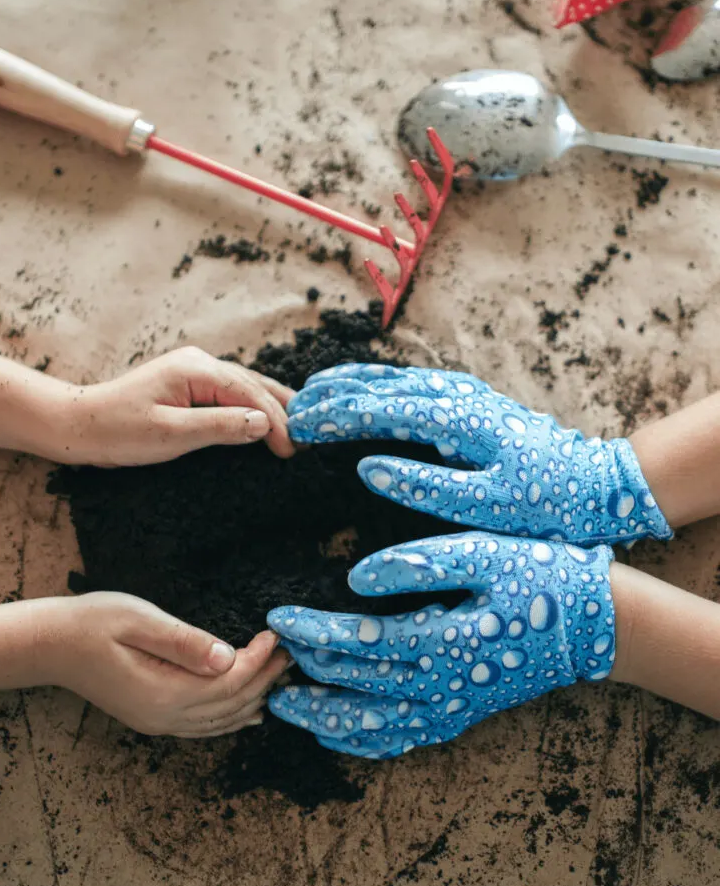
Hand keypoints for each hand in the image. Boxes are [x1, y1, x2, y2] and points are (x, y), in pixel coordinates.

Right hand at [29, 593, 289, 736]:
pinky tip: (248, 710)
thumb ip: (185, 642)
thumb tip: (228, 658)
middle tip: (290, 653)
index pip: (228, 683)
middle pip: (231, 704)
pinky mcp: (153, 718)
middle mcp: (165, 716)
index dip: (258, 661)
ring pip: (221, 720)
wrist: (50, 645)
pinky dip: (231, 717)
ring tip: (280, 675)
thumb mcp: (140, 620)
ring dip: (254, 698)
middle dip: (265, 678)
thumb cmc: (92, 623)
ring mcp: (159, 722)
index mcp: (164, 692)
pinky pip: (204, 726)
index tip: (276, 637)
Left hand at [61, 347, 294, 464]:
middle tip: (307, 440)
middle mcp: (199, 363)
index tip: (291, 450)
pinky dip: (253, 407)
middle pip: (254, 384)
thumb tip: (262, 423)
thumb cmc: (118, 430)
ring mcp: (194, 372)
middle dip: (282, 411)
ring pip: (246, 387)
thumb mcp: (170, 435)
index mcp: (196, 369)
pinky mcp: (189, 386)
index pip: (248, 394)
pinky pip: (232, 394)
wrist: (80, 426)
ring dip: (272, 408)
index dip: (275, 422)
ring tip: (299, 428)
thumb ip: (219, 427)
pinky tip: (266, 420)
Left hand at [267, 532, 614, 758]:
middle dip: (306, 672)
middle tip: (266, 657)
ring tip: (283, 706)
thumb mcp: (483, 554)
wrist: (596, 624)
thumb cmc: (540, 576)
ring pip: (373, 728)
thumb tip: (356, 577)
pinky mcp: (461, 715)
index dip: (313, 634)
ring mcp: (452, 709)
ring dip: (323, 718)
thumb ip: (418, 564)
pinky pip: (403, 741)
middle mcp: (443, 687)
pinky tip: (338, 735)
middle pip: (356, 688)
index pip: (359, 646)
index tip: (276, 618)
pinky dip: (364, 742)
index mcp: (443, 644)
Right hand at [287, 363, 671, 546]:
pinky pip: (410, 385)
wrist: (597, 484)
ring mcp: (464, 394)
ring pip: (394, 379)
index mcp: (457, 420)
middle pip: (381, 386)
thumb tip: (368, 467)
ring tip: (310, 393)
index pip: (380, 410)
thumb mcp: (487, 505)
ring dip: (351, 385)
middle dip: (332, 396)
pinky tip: (363, 393)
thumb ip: (426, 485)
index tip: (296, 425)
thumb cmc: (545, 503)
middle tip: (288, 410)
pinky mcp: (469, 401)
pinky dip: (377, 386)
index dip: (334, 417)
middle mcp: (457, 396)